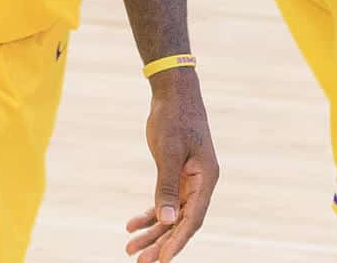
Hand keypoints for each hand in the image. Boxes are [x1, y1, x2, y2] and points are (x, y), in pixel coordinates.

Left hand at [124, 69, 217, 259]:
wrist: (173, 92)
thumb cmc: (174, 117)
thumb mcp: (169, 152)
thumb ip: (167, 187)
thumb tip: (166, 221)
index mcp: (206, 178)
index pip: (192, 219)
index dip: (177, 241)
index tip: (162, 260)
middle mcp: (200, 183)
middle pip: (181, 222)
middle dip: (161, 242)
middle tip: (140, 261)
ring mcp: (189, 180)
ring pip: (171, 214)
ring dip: (152, 232)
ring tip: (130, 248)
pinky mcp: (176, 175)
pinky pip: (164, 201)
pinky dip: (149, 213)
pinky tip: (132, 224)